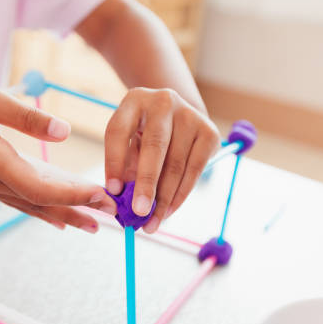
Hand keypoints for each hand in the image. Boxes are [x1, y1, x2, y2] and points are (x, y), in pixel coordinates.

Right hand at [0, 77, 115, 231]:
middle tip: (112, 215)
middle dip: (77, 208)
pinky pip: (20, 202)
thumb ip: (23, 115)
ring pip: (31, 206)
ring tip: (95, 224)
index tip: (101, 195)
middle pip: (39, 202)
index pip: (37, 186)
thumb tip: (64, 132)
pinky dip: (44, 210)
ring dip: (64, 214)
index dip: (71, 194)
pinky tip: (61, 219)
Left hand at [104, 87, 219, 232]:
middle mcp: (163, 101)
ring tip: (151, 223)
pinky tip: (168, 212)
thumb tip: (121, 202)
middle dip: (146, 183)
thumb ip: (124, 166)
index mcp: (134, 100)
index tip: (113, 191)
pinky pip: (194, 170)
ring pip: (176, 164)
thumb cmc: (144, 134)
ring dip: (164, 199)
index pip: (119, 131)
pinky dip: (180, 195)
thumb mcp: (129, 141)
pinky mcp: (209, 132)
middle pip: (154, 146)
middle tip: (138, 212)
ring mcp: (190, 115)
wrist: (178, 116)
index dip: (115, 162)